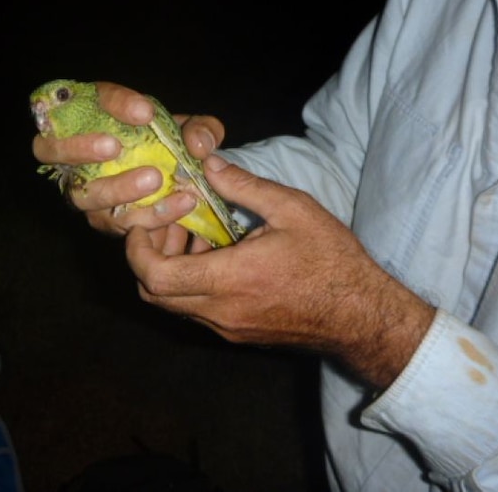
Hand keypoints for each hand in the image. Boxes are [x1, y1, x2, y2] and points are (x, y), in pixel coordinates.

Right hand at [31, 81, 225, 235]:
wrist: (180, 181)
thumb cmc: (173, 145)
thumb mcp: (192, 131)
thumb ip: (200, 129)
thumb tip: (197, 146)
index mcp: (87, 115)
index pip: (84, 99)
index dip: (111, 103)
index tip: (145, 111)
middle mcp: (71, 153)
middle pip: (48, 149)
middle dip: (79, 148)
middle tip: (115, 146)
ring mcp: (81, 189)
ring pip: (81, 193)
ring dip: (115, 187)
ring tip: (155, 179)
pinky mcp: (102, 218)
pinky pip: (116, 221)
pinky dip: (149, 215)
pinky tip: (179, 205)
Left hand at [124, 155, 435, 388]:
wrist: (361, 316)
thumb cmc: (331, 260)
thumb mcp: (292, 209)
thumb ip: (244, 186)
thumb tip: (209, 163)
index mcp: (229, 280)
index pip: (154, 276)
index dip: (136, 249)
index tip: (143, 222)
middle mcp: (219, 311)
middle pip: (153, 293)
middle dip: (148, 257)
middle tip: (168, 225)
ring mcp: (226, 328)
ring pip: (173, 304)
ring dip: (170, 271)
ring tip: (195, 236)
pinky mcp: (237, 334)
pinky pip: (196, 312)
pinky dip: (190, 285)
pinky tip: (216, 258)